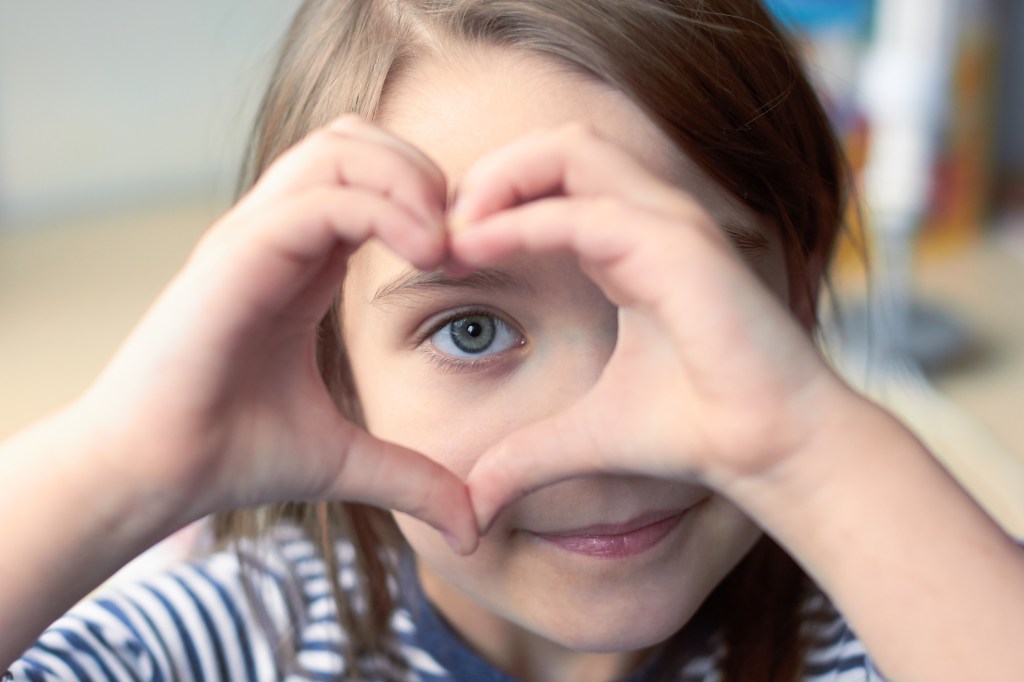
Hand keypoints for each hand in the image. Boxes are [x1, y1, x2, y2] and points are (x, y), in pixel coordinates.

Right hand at [75, 116, 476, 550]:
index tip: (470, 260)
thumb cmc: (235, 454)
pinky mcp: (237, 254)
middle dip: (423, 173)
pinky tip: (424, 256)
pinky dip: (384, 209)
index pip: (370, 177)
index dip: (430, 200)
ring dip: (408, 180)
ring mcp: (255, 235)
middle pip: (357, 140)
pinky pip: (321, 198)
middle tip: (461, 240)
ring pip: (340, 148)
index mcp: (304, 260)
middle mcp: (279, 234)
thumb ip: (414, 477)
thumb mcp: (349, 460)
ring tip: (442, 246)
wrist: (155, 475)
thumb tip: (474, 523)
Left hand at [450, 124, 847, 530]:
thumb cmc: (692, 430)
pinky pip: (581, 210)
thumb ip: (524, 455)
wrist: (768, 449)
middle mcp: (647, 221)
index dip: (489, 204)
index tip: (442, 252)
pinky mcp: (677, 246)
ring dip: (499, 178)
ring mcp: (667, 224)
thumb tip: (474, 505)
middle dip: (488, 173)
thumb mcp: (582, 437)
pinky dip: (520, 220)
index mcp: (627, 247)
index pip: (550, 183)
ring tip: (454, 229)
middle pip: (555, 146)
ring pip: (568, 149)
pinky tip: (476, 247)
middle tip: (441, 228)